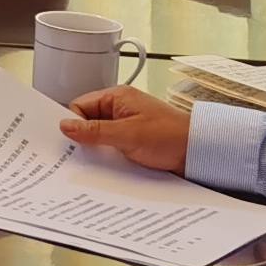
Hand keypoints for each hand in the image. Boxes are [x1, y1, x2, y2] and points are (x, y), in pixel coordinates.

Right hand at [59, 87, 192, 173]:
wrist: (200, 153)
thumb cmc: (171, 136)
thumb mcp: (128, 134)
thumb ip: (95, 131)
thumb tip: (65, 126)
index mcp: (117, 98)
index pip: (80, 106)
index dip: (72, 123)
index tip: (66, 141)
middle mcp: (120, 110)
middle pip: (87, 122)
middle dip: (82, 138)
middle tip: (75, 155)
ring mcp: (126, 126)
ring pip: (98, 137)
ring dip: (96, 150)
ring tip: (92, 163)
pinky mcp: (132, 142)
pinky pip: (110, 147)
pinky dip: (107, 157)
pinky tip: (106, 167)